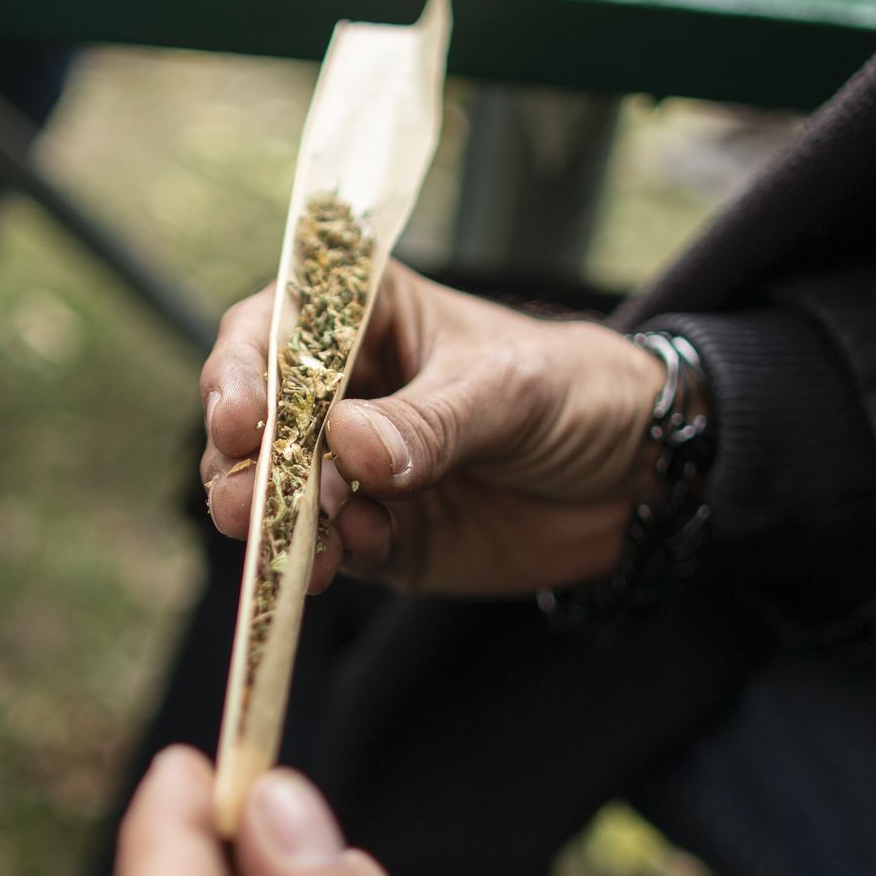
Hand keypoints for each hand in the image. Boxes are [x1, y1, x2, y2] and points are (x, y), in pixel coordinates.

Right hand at [200, 265, 670, 594]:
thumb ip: (432, 421)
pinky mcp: (376, 534)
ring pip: (278, 494)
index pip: (272, 331)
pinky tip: (360, 552)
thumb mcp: (510, 391)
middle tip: (245, 501)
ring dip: (276, 520)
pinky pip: (331, 548)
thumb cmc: (575, 392)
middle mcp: (341, 393)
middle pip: (256, 423)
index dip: (240, 372)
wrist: (637, 479)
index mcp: (363, 320)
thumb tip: (351, 447)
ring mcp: (353, 469)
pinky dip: (331, 555)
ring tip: (302, 544)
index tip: (239, 420)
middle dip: (244, 464)